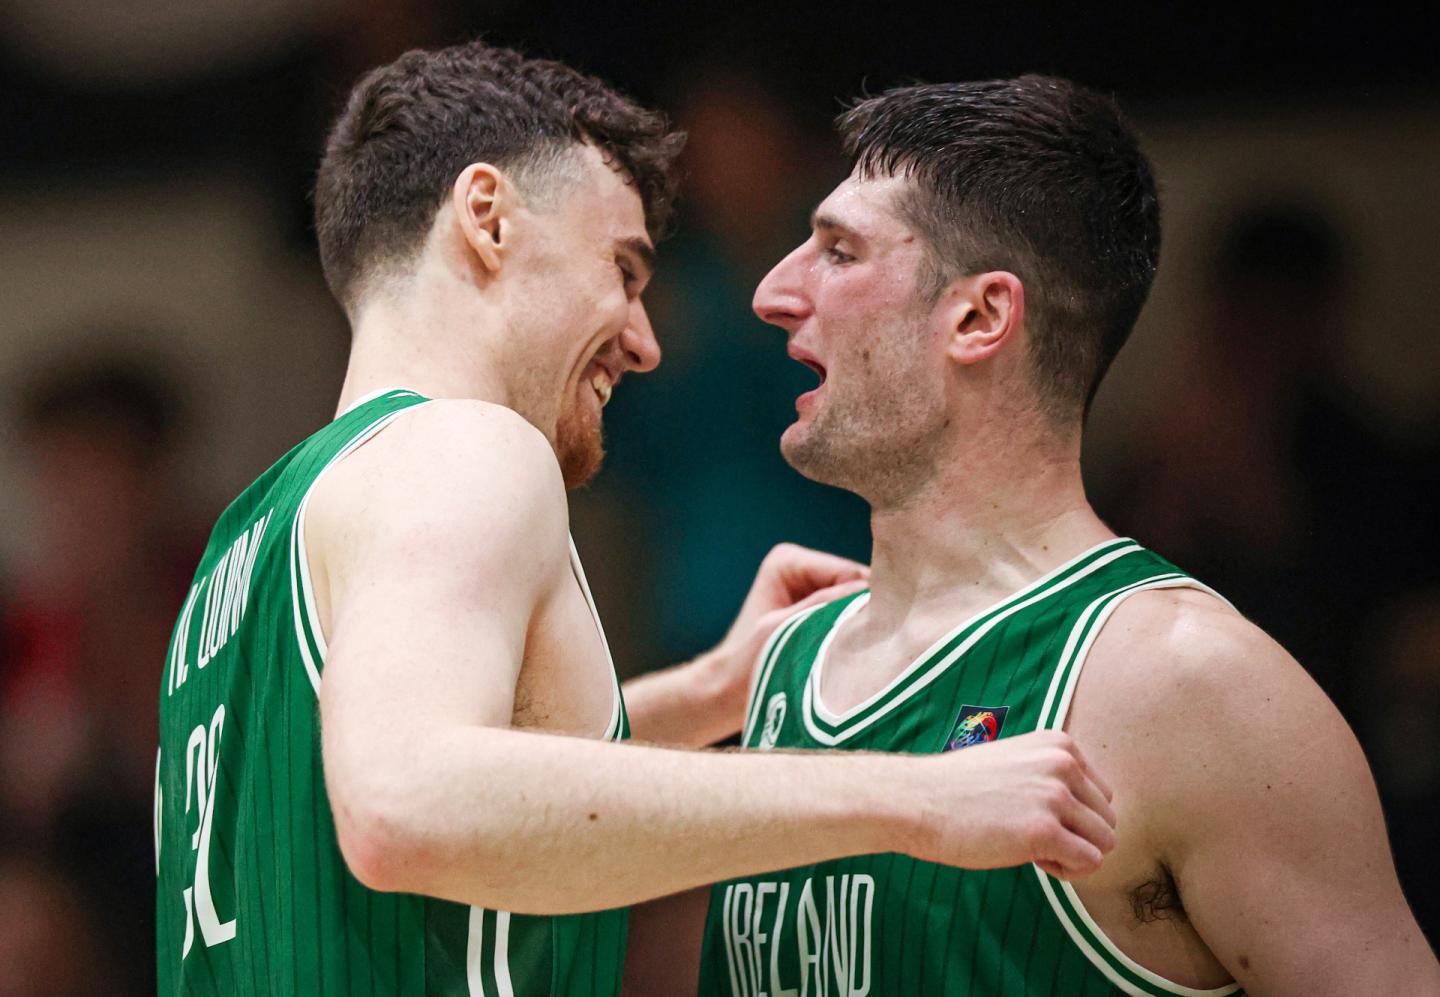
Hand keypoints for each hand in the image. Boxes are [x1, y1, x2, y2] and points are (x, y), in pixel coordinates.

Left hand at [701, 544, 868, 729]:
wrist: (728, 692)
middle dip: (864, 612)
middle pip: (855, 586)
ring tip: (863, 652)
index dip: (864, 600)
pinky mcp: (816, 609)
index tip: (876, 630)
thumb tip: (869, 592)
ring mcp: (810, 587)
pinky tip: (855, 653)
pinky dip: (853, 634)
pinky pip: (848, 617)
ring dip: (860, 625)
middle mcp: (801, 566)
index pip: (847, 573)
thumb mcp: (786, 630)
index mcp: (788, 560)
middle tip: (874, 644)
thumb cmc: (747, 663)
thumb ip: (825, 606)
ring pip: (855, 604)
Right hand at [908, 730, 1117, 880]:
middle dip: (1076, 837)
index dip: (1073, 816)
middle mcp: (1063, 765)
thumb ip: (1051, 777)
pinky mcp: (1044, 832)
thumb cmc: (958, 788)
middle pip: (1107, 820)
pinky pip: (1089, 863)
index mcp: (1059, 745)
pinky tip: (1034, 861)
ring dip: (1073, 855)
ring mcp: (1054, 797)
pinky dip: (1067, 871)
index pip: (1101, 794)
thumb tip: (1086, 816)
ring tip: (1035, 850)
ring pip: (1105, 843)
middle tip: (1033, 837)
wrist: (917, 800)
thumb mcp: (1014, 761)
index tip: (1035, 816)